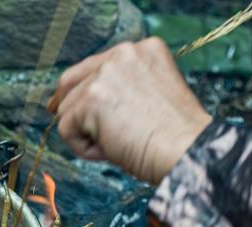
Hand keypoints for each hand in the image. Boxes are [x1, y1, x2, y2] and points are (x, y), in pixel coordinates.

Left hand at [50, 37, 211, 183]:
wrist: (186, 152)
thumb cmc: (174, 138)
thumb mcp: (149, 98)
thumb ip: (120, 89)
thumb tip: (79, 103)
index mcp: (141, 50)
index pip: (92, 67)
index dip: (82, 93)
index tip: (82, 114)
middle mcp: (122, 54)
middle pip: (69, 82)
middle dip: (74, 111)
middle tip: (89, 135)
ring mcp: (104, 74)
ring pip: (66, 109)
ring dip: (86, 133)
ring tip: (118, 144)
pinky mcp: (90, 98)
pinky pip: (65, 129)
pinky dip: (83, 147)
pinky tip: (110, 150)